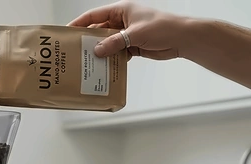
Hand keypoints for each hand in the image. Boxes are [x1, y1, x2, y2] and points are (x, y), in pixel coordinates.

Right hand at [67, 0, 187, 59]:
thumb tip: (97, 51)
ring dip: (100, 52)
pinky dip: (111, 59)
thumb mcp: (135, 34)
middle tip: (75, 51)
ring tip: (87, 61)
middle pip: (99, 30)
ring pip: (107, 43)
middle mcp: (122, 21)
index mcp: (121, 10)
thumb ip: (114, 42)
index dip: (80, 23)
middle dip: (88, 40)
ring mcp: (127, 34)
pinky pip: (116, 53)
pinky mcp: (132, 46)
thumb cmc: (163, 28)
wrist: (183, 39)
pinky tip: (104, 67)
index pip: (94, 15)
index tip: (67, 32)